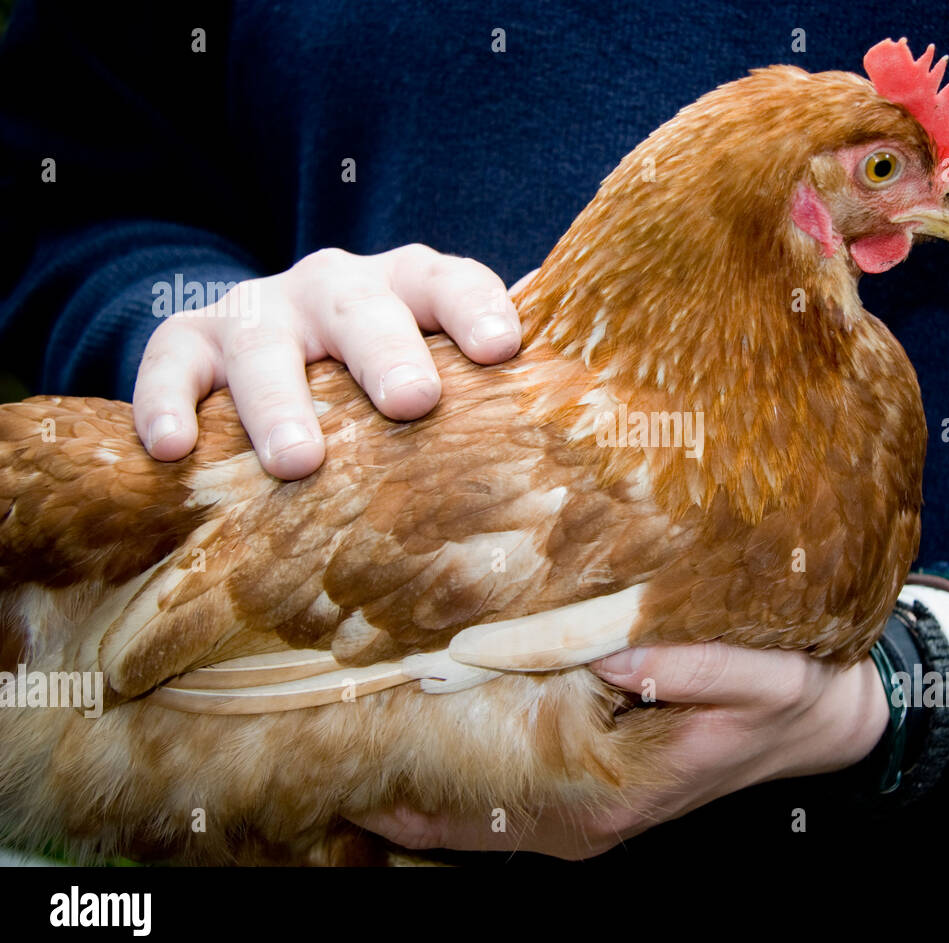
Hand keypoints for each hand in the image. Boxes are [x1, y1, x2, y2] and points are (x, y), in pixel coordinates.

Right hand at [133, 245, 522, 478]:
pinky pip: (170, 363)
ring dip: (279, 399)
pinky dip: (167, 402)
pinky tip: (174, 451)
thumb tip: (588, 416)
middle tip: (414, 402)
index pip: (448, 282)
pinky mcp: (188, 338)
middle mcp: (336, 288)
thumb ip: (491, 384)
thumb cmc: (381, 371)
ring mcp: (259, 311)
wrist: (270, 338)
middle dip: (387, 352)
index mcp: (407, 287)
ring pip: (263, 342)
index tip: (504, 349)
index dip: (476, 309)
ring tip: (298, 462)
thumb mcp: (432, 361)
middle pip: (363, 307)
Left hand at [349, 642, 888, 859]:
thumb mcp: (756, 677)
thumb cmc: (790, 697)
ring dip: (421, 782)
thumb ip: (689, 665)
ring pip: (481, 808)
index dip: (414, 790)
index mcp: (609, 794)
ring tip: (352, 735)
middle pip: (467, 819)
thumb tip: (612, 649)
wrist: (823, 723)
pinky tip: (428, 730)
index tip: (346, 756)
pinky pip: (508, 791)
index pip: (487, 804)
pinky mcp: (595, 786)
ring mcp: (587, 806)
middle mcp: (585, 814)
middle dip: (396, 787)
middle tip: (319, 737)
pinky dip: (461, 771)